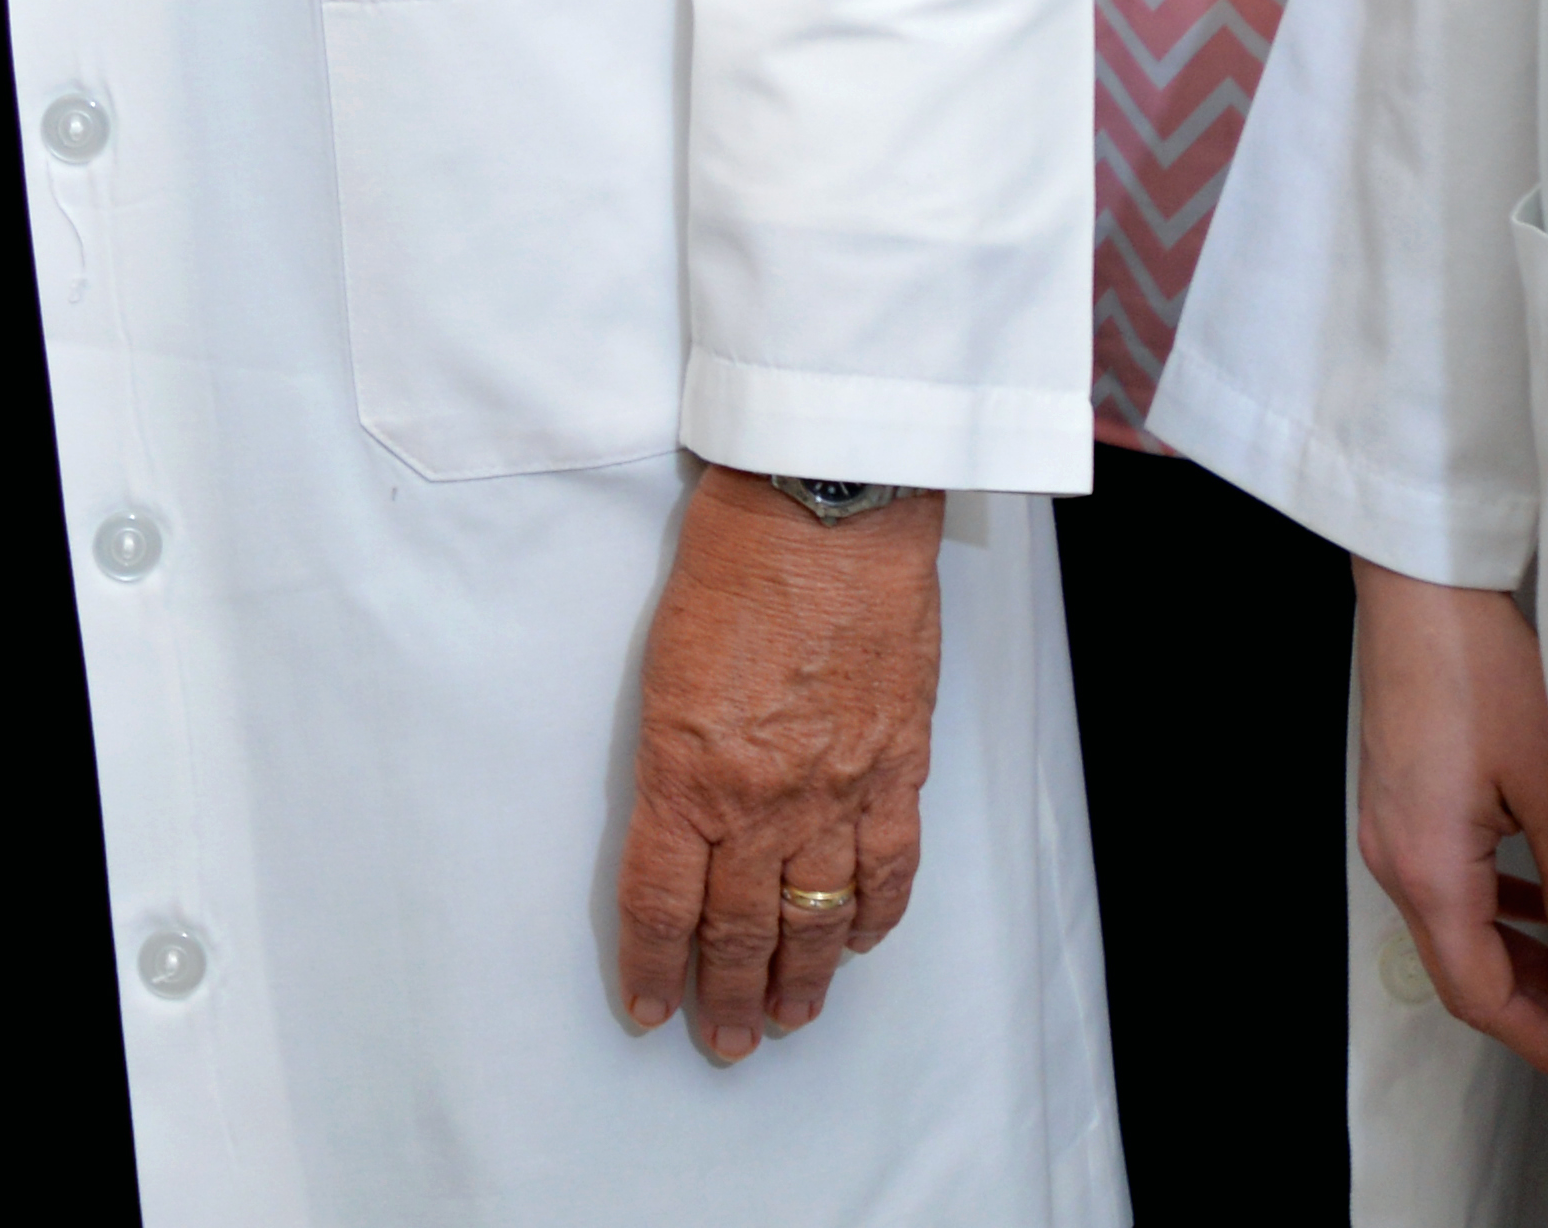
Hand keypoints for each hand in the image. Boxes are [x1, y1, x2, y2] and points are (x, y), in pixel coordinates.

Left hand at [606, 470, 942, 1064]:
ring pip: (816, 916)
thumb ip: (672, 754)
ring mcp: (837, 788)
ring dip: (802, 978)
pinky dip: (874, 917)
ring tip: (789, 1019)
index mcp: (684, 771)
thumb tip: (678, 817)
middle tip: (725, 1041)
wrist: (827, 505)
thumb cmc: (734, 560)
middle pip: (739, 927)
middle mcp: (760, 798)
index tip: (649, 1009)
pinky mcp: (898, 764)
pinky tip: (858, 941)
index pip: (659, 901)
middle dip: (727, 994)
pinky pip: (889, 867)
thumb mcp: (663, 664)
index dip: (652, 965)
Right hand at [1352, 562, 1547, 1081]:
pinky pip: (1452, 887)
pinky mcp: (1404, 807)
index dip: (1546, 1040)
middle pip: (1466, 975)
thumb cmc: (1476, 664)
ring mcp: (1394, 834)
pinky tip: (1547, 906)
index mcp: (1428, 868)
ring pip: (1460, 933)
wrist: (1419, 586)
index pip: (1482, 996)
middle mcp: (1398, 862)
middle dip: (1541, 1011)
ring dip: (1524, 964)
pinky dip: (1501, 915)